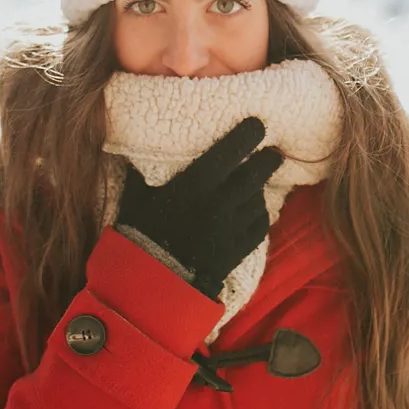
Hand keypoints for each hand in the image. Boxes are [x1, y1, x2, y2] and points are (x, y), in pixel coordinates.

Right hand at [115, 117, 282, 300]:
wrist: (152, 283)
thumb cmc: (139, 235)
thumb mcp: (136, 197)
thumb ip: (142, 171)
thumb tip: (135, 144)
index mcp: (196, 185)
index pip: (232, 151)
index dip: (249, 134)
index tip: (258, 124)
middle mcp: (220, 203)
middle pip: (256, 174)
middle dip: (268, 160)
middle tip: (273, 152)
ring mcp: (232, 229)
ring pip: (259, 200)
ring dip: (262, 187)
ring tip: (260, 180)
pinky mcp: (237, 251)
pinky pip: (258, 227)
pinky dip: (261, 215)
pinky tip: (257, 209)